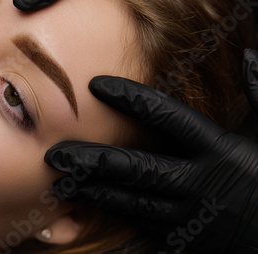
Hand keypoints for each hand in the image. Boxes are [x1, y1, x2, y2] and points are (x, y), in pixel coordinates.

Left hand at [44, 49, 257, 253]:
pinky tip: (85, 203)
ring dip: (93, 191)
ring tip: (59, 181)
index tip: (97, 85)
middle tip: (56, 153)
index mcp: (218, 150)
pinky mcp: (181, 236)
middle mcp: (197, 182)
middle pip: (136, 168)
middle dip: (94, 160)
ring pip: (130, 202)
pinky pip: (139, 223)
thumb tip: (251, 57)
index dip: (131, 99)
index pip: (167, 117)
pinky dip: (110, 212)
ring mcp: (187, 214)